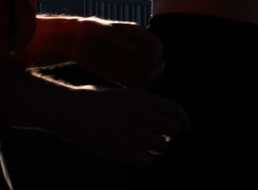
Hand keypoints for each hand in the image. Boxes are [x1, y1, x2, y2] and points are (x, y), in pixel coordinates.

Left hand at [34, 16, 162, 87]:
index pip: (157, 46)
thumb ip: (120, 43)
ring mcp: (130, 63)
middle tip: (145, 74)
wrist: (75, 41)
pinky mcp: (121, 75)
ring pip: (148, 75)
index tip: (150, 62)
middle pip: (157, 63)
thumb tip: (133, 52)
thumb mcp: (106, 33)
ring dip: (146, 80)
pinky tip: (127, 87)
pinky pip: (135, 84)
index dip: (156, 55)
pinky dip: (136, 87)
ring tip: (135, 82)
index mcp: (137, 35)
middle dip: (154, 70)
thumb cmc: (91, 31)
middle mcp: (137, 49)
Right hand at [43, 83, 188, 169]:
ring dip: (154, 149)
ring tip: (141, 145)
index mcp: (143, 97)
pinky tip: (133, 155)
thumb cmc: (93, 101)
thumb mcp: (122, 95)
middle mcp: (142, 114)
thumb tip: (159, 119)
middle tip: (157, 137)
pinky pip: (147, 162)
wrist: (71, 110)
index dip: (183, 120)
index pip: (174, 110)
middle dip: (168, 135)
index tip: (185, 126)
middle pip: (173, 130)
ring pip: (161, 147)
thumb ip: (142, 105)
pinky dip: (142, 160)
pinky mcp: (123, 150)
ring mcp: (134, 132)